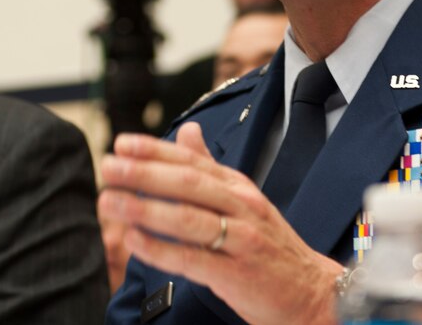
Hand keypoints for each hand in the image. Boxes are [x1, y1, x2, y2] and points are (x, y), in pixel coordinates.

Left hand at [98, 122, 343, 324]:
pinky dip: (161, 249)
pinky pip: (192, 258)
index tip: (122, 143)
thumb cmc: (269, 245)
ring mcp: (241, 239)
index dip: (156, 150)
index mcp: (238, 187)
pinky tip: (134, 241)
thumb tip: (186, 130)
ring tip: (111, 201)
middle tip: (108, 166)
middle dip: (144, 173)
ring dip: (145, 209)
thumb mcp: (244, 198)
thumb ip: (210, 167)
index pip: (192, 161)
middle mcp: (241, 206)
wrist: (312, 291)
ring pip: (188, 218)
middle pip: (188, 184)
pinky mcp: (236, 274)